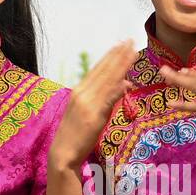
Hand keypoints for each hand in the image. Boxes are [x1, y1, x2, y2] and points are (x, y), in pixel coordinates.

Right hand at [50, 40, 138, 169]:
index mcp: (80, 91)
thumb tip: (124, 83)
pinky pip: (106, 100)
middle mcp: (82, 93)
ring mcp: (87, 103)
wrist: (63, 153)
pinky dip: (116, 89)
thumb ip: (107, 98)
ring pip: (107, 81)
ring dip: (120, 66)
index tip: (122, 44)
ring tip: (132, 52)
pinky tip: (126, 80)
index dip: (111, 56)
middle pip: (103, 71)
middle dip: (118, 55)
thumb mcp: (91, 112)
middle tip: (130, 40)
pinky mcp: (92, 116)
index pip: (98, 69)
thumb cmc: (76, 135)